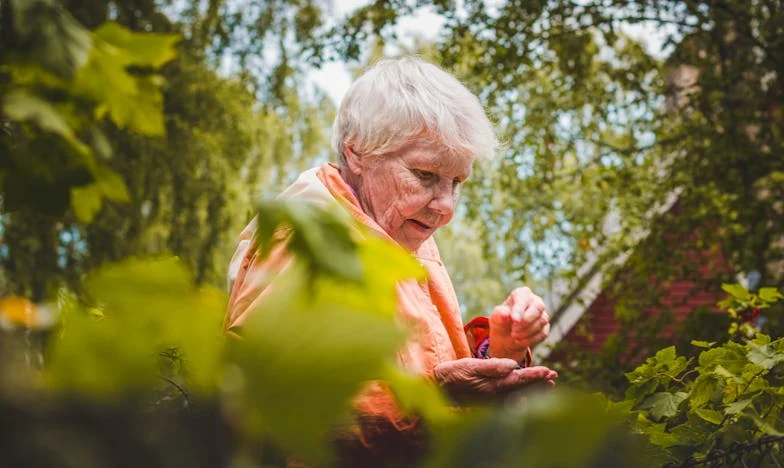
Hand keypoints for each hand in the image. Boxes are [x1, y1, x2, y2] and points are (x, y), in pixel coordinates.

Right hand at [433, 358, 556, 403]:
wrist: (438, 389)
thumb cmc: (453, 374)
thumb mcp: (470, 365)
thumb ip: (492, 366)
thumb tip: (513, 365)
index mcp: (493, 386)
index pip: (519, 380)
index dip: (535, 375)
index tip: (548, 371)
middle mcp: (495, 396)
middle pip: (523, 390)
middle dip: (539, 383)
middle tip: (554, 376)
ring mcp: (493, 402)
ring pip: (519, 396)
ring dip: (534, 389)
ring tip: (547, 384)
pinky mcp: (488, 403)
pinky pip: (511, 400)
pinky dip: (522, 395)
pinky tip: (527, 393)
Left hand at [489, 287, 549, 361]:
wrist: (506, 337)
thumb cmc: (501, 321)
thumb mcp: (496, 318)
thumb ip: (499, 314)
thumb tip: (506, 314)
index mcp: (522, 294)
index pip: (524, 297)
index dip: (519, 309)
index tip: (513, 320)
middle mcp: (535, 301)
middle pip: (538, 307)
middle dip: (526, 321)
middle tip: (513, 331)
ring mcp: (542, 314)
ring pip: (541, 321)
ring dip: (527, 332)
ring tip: (514, 336)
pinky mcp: (545, 328)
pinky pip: (543, 333)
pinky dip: (530, 339)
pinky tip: (519, 341)